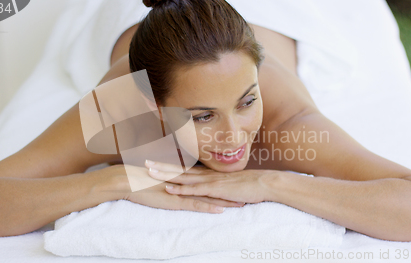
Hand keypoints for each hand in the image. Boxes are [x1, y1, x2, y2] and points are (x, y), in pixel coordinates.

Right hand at [95, 164, 243, 212]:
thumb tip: (178, 183)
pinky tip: (220, 210)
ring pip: (208, 197)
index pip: (208, 181)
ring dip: (225, 201)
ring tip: (242, 204)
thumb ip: (172, 181)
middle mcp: (187, 183)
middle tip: (248, 194)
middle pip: (213, 188)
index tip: (237, 185)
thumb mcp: (161, 180)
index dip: (224, 184)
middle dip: (230, 192)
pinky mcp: (175, 200)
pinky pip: (195, 205)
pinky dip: (208, 208)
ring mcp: (182, 192)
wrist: (128, 179)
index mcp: (184, 178)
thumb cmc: (142, 180)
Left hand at [144, 160, 275, 203]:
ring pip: (184, 178)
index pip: (188, 168)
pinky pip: (195, 190)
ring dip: (166, 175)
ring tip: (150, 173)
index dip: (172, 165)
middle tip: (145, 163)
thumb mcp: (234, 183)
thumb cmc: (253, 184)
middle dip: (162, 167)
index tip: (159, 161)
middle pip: (181, 170)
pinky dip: (181, 189)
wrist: (266, 182)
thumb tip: (218, 187)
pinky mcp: (216, 190)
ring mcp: (211, 181)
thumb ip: (223, 185)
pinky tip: (169, 189)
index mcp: (212, 173)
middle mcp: (208, 175)